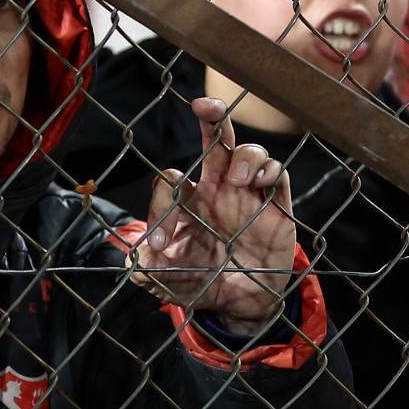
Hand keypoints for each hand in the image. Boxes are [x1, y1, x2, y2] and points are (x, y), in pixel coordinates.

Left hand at [129, 97, 297, 331]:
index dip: (162, 200)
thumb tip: (129, 256)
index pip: (172, 179)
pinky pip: (279, 174)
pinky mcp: (275, 206)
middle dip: (211, 115)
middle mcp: (218, 188)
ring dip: (246, 155)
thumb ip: (145, 266)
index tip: (160, 242)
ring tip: (238, 177)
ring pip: (250, 152)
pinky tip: (260, 181)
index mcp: (188, 200)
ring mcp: (249, 194)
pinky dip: (271, 169)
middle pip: (216, 139)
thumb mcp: (166, 278)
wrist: (240, 303)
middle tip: (203, 106)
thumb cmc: (200, 281)